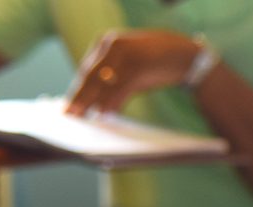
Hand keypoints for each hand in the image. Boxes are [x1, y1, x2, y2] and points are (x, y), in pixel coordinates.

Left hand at [66, 29, 204, 115]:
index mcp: (107, 43)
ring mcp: (127, 53)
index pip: (87, 70)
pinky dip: (113, 100)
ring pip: (105, 81)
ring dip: (94, 101)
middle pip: (91, 75)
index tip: (68, 106)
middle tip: (71, 115)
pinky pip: (121, 86)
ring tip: (85, 116)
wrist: (184, 55)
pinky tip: (106, 112)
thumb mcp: (129, 69)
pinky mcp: (140, 63)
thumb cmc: (153, 64)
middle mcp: (113, 44)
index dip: (77, 90)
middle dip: (81, 97)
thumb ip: (112, 79)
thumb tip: (94, 103)